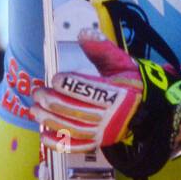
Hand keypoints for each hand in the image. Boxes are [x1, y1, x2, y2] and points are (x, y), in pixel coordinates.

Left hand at [31, 30, 141, 152]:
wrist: (145, 108)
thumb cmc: (130, 82)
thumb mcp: (120, 62)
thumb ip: (101, 48)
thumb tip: (84, 33)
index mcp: (118, 94)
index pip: (91, 91)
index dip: (71, 85)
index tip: (55, 78)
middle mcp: (111, 116)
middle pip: (77, 111)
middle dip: (53, 101)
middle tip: (37, 92)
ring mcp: (104, 131)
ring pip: (74, 129)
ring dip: (51, 120)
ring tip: (34, 110)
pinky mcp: (98, 141)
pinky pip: (77, 146)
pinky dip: (59, 142)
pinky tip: (44, 134)